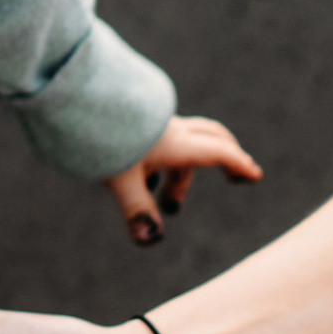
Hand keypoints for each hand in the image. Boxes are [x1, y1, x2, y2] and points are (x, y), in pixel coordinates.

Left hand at [104, 115, 260, 246]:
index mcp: (176, 142)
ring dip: (181, 172)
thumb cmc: (101, 136)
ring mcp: (151, 121)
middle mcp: (169, 128)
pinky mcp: (133, 119)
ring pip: (179, 144)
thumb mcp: (119, 178)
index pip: (218, 152)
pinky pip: (158, 139)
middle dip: (224, 158)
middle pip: (209, 138)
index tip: (254, 175)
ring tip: (167, 203)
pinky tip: (143, 175)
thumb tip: (150, 241)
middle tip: (233, 177)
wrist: (77, 92)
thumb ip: (136, 210)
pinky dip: (161, 161)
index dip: (238, 164)